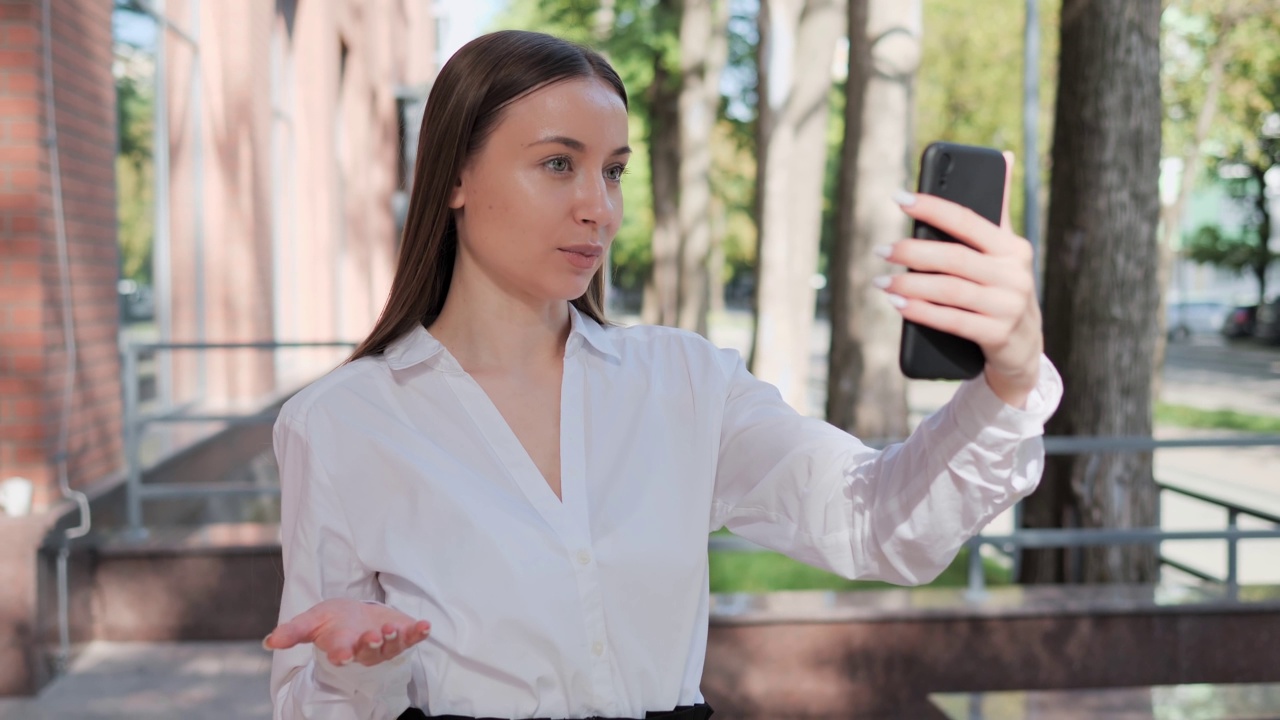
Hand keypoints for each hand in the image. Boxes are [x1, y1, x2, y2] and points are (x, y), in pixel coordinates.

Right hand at [263, 598, 431, 667]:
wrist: (358, 614)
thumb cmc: (334, 620)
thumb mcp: (312, 620)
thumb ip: (293, 632)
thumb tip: (269, 642)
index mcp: (342, 647)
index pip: (341, 654)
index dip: (341, 655)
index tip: (341, 655)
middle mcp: (364, 650)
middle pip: (369, 652)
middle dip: (371, 645)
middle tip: (373, 637)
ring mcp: (385, 644)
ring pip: (391, 647)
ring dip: (394, 639)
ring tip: (391, 629)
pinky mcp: (402, 634)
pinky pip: (412, 637)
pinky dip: (419, 633)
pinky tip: (426, 626)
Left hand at [875, 151, 1042, 406]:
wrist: (1024, 349)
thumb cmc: (1003, 291)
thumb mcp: (1006, 254)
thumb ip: (997, 213)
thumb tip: (1005, 157)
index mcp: (1012, 248)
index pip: (966, 220)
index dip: (931, 206)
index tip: (899, 198)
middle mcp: (1013, 274)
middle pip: (953, 258)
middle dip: (912, 251)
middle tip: (880, 250)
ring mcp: (1007, 306)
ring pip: (949, 290)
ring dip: (910, 284)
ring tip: (881, 281)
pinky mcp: (997, 335)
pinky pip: (952, 321)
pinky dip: (921, 312)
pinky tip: (897, 304)